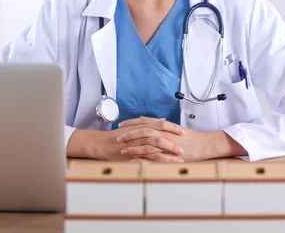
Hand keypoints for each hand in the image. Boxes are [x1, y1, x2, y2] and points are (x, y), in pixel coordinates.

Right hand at [69, 122, 184, 161]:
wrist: (100, 143)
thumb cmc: (115, 137)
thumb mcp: (131, 128)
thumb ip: (145, 124)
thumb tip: (160, 120)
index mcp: (139, 126)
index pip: (159, 124)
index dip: (171, 127)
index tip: (182, 130)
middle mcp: (138, 133)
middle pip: (160, 133)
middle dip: (174, 138)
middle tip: (185, 142)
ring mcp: (136, 143)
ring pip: (156, 145)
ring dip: (169, 150)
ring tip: (180, 156)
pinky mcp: (133, 153)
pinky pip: (148, 157)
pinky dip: (159, 160)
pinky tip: (167, 164)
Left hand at [118, 117, 215, 161]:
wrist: (204, 144)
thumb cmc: (190, 137)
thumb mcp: (174, 128)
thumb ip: (161, 125)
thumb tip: (148, 122)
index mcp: (164, 125)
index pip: (144, 121)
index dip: (131, 123)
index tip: (121, 124)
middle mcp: (164, 132)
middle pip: (143, 131)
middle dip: (129, 134)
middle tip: (118, 137)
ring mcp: (167, 143)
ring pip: (146, 144)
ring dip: (133, 147)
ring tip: (123, 150)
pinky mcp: (170, 154)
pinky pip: (154, 157)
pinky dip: (143, 158)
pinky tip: (134, 161)